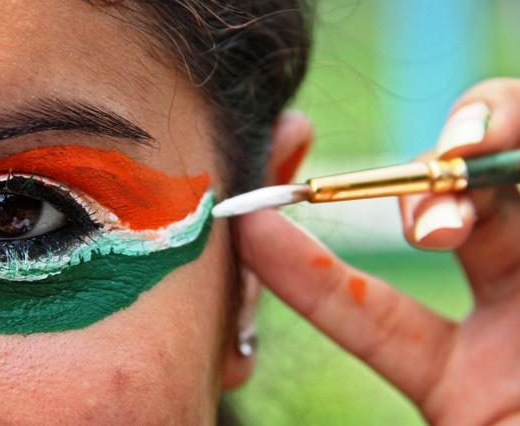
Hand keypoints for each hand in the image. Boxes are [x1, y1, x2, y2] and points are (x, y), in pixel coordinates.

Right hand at [235, 79, 519, 425]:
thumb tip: (478, 146)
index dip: (514, 122)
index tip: (477, 138)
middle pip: (503, 180)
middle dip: (463, 159)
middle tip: (445, 173)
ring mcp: (510, 334)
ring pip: (440, 237)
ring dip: (391, 205)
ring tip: (372, 206)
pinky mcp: (458, 383)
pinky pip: (378, 322)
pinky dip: (316, 284)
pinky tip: (262, 240)